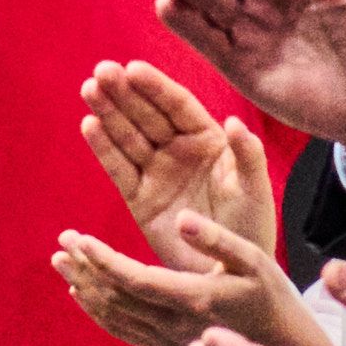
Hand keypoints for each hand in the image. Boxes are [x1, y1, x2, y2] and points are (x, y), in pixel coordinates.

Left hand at [53, 207, 326, 345]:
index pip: (136, 280)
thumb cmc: (273, 296)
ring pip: (116, 316)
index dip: (103, 260)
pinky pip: (126, 332)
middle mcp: (176, 323)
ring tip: (61, 262)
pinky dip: (99, 314)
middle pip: (118, 297)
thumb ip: (216, 239)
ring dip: (86, 288)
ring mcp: (170, 339)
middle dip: (86, 268)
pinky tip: (82, 295)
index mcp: (195, 297)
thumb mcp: (254, 260)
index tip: (77, 238)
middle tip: (61, 242)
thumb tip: (182, 219)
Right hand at [77, 58, 278, 262]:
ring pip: (128, 136)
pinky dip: (103, 148)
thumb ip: (248, 156)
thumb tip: (234, 121)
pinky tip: (89, 125)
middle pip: (147, 115)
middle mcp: (179, 151)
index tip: (133, 68)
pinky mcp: (138, 198)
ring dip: (108, 112)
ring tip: (89, 90)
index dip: (156, 87)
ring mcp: (156, 173)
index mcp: (209, 141)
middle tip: (101, 71)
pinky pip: (118, 169)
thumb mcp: (256, 191)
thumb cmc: (251, 230)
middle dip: (124, 92)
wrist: (230, 277)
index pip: (178, 106)